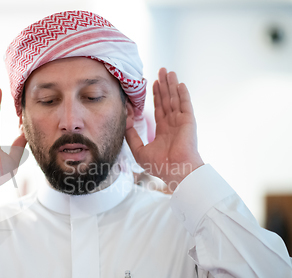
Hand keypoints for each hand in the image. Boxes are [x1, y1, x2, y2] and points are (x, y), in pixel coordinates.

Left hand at [125, 68, 203, 190]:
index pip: (159, 109)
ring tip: (168, 72)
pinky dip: (182, 93)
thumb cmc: (159, 166)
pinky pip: (185, 104)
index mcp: (163, 131)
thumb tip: (125, 122)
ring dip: (172, 85)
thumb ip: (131, 136)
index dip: (155, 96)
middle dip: (163, 85)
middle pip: (167, 100)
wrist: (175, 171)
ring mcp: (181, 122)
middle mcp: (173, 124)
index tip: (151, 83)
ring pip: (175, 99)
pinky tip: (179, 83)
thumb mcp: (139, 150)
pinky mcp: (188, 121)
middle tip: (160, 71)